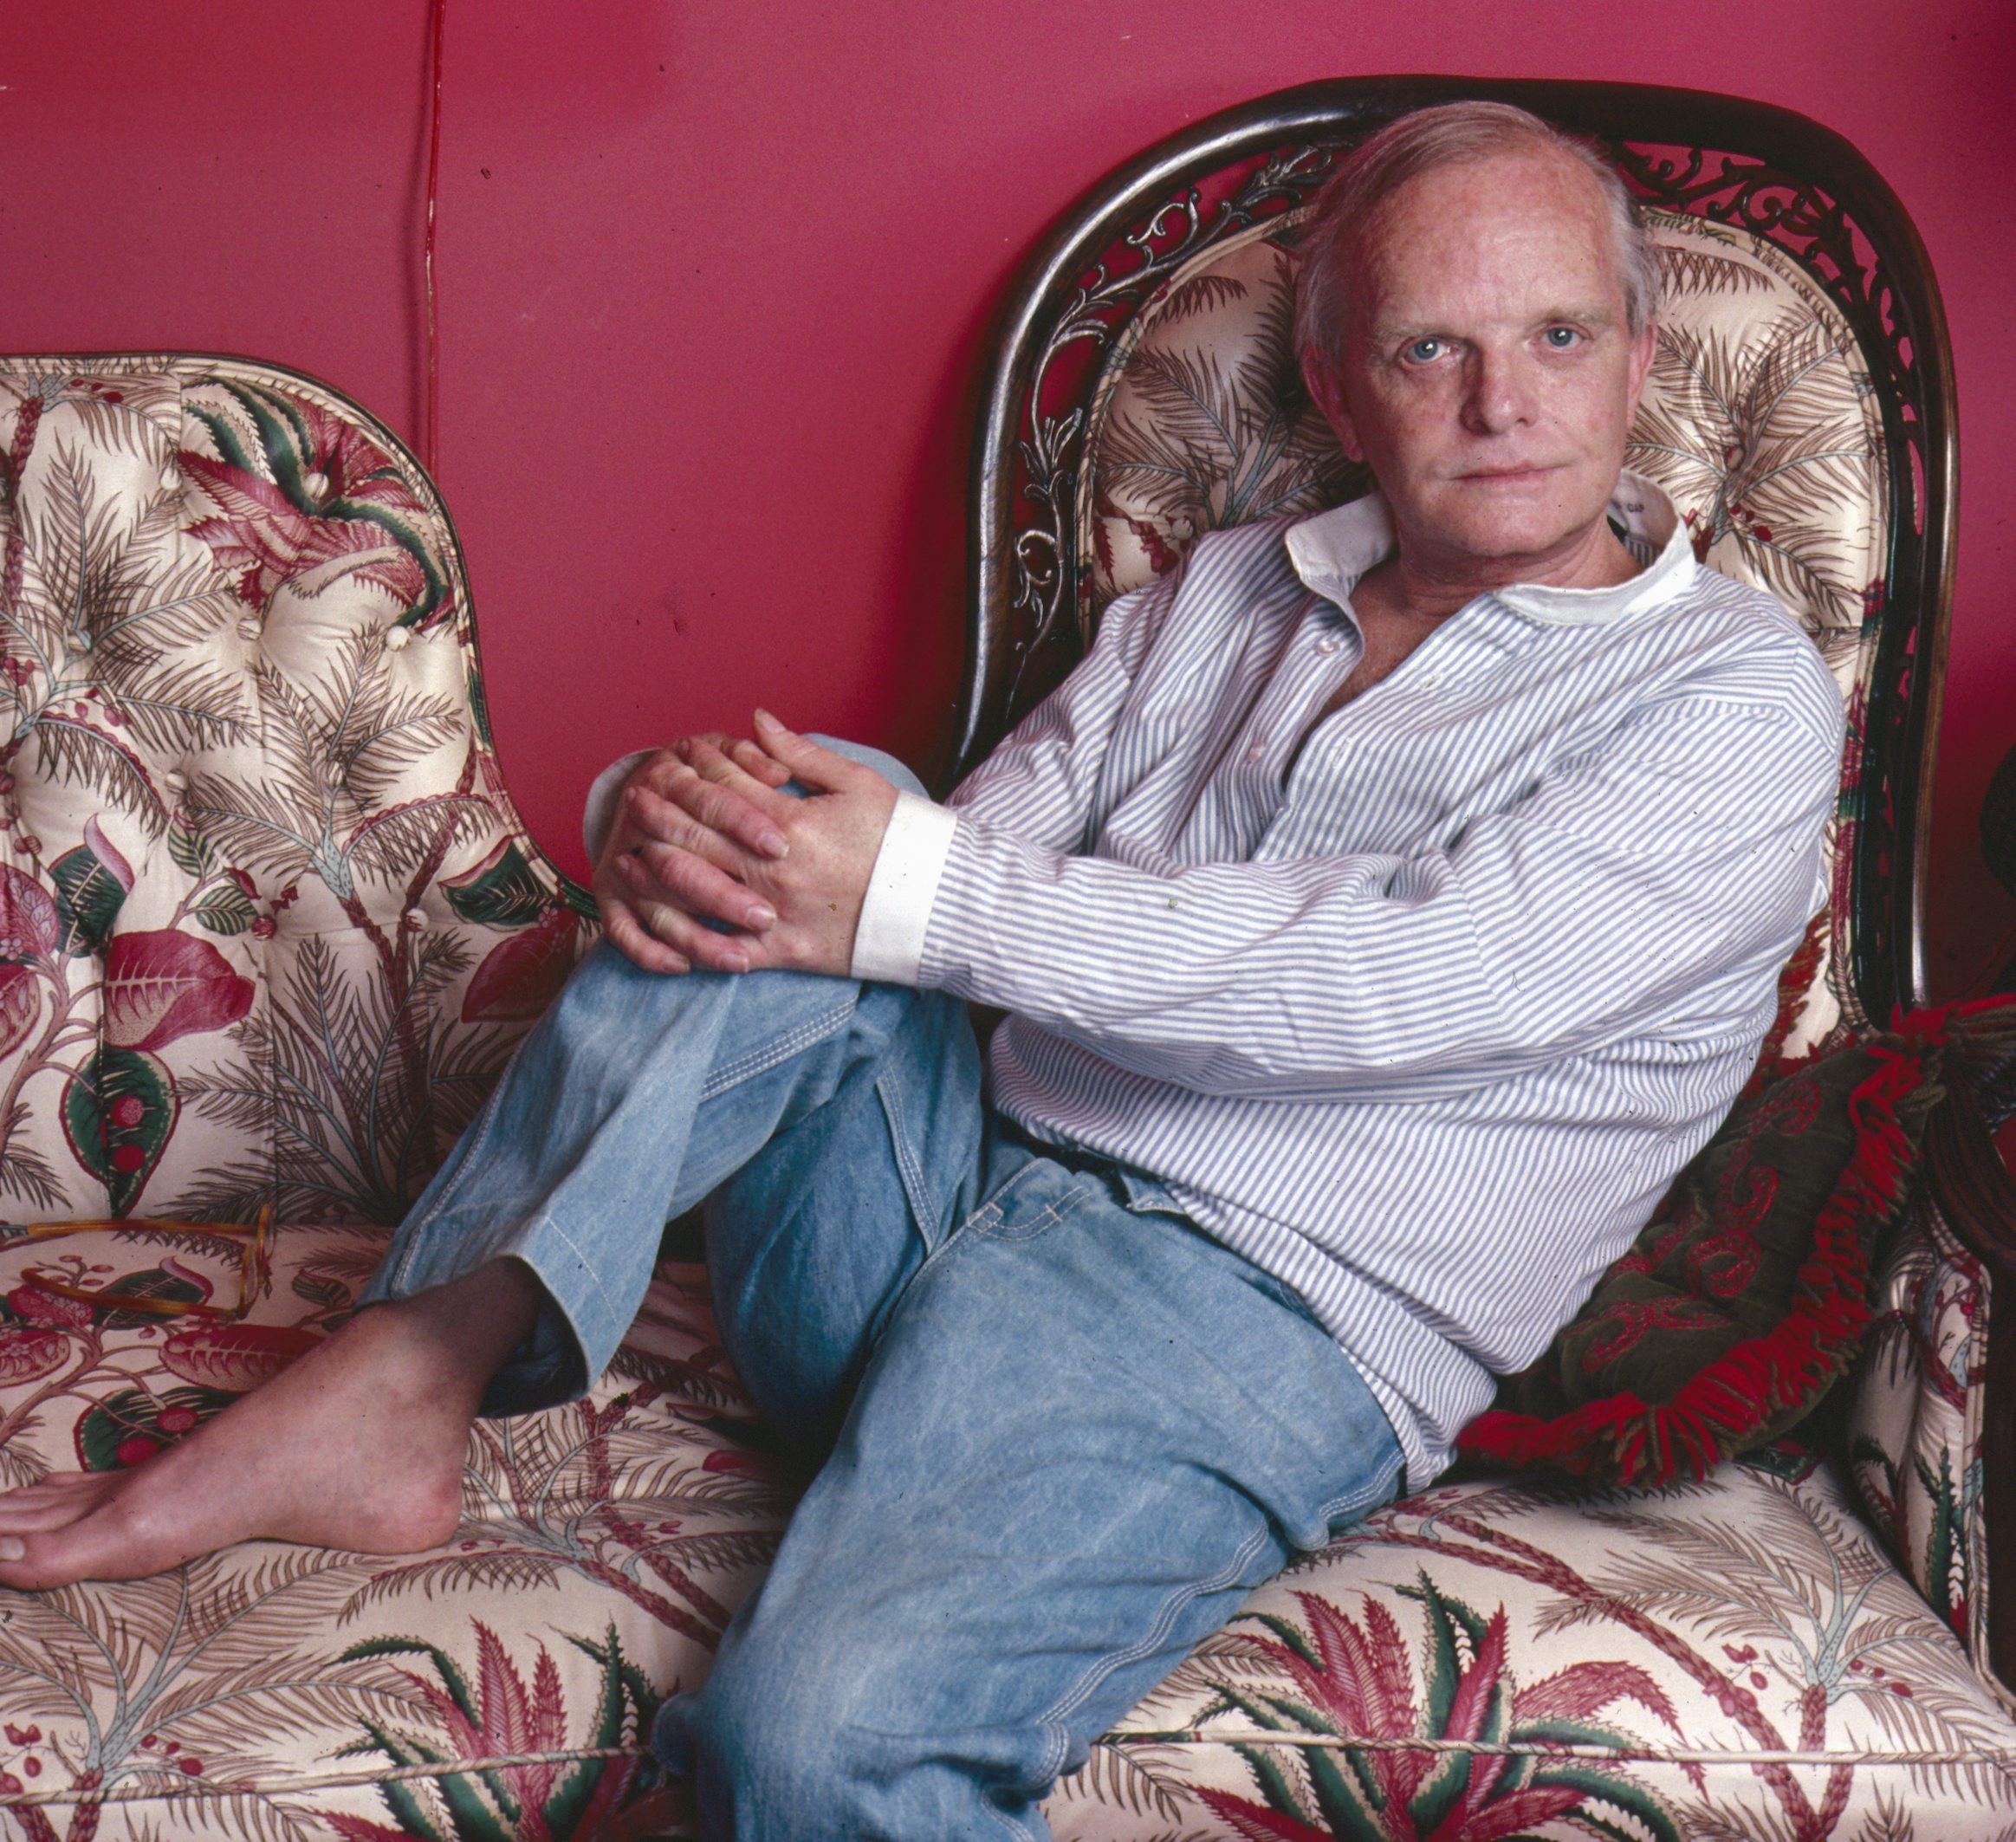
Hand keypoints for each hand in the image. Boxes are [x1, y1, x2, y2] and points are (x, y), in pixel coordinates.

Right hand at [593, 731, 792, 973]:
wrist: (643, 789)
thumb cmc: (703, 773)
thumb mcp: (725, 751)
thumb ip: (753, 758)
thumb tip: (781, 774)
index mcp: (668, 777)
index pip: (708, 801)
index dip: (744, 823)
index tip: (781, 848)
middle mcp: (636, 821)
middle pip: (679, 863)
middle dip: (724, 894)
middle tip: (767, 918)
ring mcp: (620, 862)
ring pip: (656, 905)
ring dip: (698, 936)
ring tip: (741, 959)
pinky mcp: (610, 897)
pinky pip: (622, 933)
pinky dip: (650, 952)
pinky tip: (685, 966)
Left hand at [600, 713, 899, 977]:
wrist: (937, 904)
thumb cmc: (900, 839)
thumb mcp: (857, 784)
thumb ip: (801, 753)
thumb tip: (756, 720)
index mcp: (793, 822)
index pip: (726, 788)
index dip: (694, 770)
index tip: (672, 757)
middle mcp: (775, 867)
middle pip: (699, 835)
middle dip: (662, 815)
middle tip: (633, 801)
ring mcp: (776, 911)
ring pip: (700, 891)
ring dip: (659, 874)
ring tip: (630, 861)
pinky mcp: (783, 951)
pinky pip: (724, 950)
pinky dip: (690, 941)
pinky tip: (664, 929)